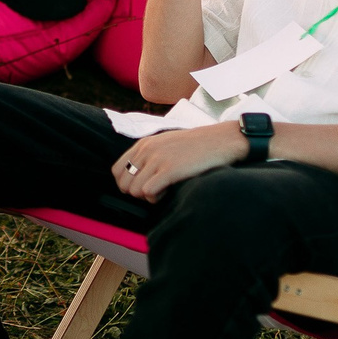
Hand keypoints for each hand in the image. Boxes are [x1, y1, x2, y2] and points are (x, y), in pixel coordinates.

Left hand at [113, 122, 249, 201]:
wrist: (220, 140)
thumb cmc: (196, 146)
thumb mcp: (166, 143)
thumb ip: (149, 155)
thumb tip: (137, 177)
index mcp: (143, 144)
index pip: (117, 170)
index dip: (127, 183)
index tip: (142, 186)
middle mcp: (146, 150)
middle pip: (123, 184)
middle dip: (136, 193)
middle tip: (154, 190)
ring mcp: (157, 159)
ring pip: (134, 190)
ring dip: (147, 196)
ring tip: (163, 189)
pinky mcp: (169, 170)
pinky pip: (148, 192)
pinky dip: (156, 198)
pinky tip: (168, 190)